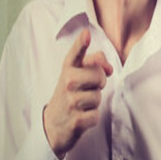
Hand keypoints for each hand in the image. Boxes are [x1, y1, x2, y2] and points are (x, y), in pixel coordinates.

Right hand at [43, 29, 112, 158]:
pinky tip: (82, 117)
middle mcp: (67, 83)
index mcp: (68, 69)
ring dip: (95, 102)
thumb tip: (107, 66)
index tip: (86, 35)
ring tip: (83, 104)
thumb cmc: (71, 94)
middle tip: (90, 87)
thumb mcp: (77, 75)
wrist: (53, 125)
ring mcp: (70, 102)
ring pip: (98, 96)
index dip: (81, 44)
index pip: (75, 54)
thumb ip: (94, 63)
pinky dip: (93, 117)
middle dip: (100, 82)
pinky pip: (96, 115)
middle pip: (98, 75)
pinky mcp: (75, 120)